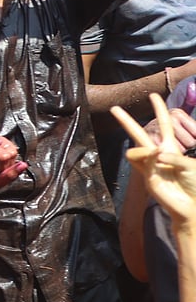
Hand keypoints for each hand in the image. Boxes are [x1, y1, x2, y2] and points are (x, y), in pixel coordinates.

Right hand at [114, 94, 195, 224]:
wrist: (192, 206)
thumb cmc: (195, 185)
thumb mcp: (190, 164)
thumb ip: (173, 156)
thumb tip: (154, 154)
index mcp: (170, 148)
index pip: (165, 124)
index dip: (159, 109)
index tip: (154, 95)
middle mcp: (157, 155)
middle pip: (138, 133)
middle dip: (126, 121)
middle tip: (114, 108)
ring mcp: (149, 166)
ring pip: (136, 148)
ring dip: (146, 151)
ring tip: (158, 158)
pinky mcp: (146, 177)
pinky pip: (142, 161)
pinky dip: (151, 158)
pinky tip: (158, 160)